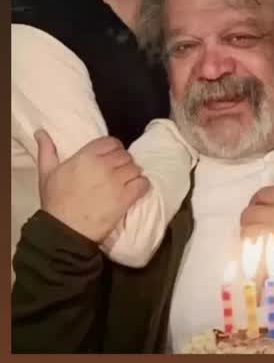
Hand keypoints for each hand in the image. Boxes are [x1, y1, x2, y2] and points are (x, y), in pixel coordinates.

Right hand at [35, 129, 149, 241]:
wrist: (64, 230)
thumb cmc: (55, 202)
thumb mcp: (46, 173)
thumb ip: (47, 150)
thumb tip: (41, 132)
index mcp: (86, 156)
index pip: (111, 142)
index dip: (114, 149)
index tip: (112, 157)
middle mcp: (103, 166)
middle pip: (125, 155)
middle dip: (123, 163)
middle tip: (118, 173)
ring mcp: (116, 182)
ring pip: (135, 168)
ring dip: (132, 174)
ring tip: (126, 182)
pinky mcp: (125, 198)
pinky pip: (142, 184)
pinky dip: (142, 185)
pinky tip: (135, 190)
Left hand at [241, 156, 273, 278]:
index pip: (262, 194)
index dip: (261, 199)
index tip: (266, 206)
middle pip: (250, 213)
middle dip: (252, 215)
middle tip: (260, 221)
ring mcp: (271, 238)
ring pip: (246, 231)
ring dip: (249, 231)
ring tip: (257, 236)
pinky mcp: (271, 257)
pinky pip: (251, 251)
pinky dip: (251, 249)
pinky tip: (259, 251)